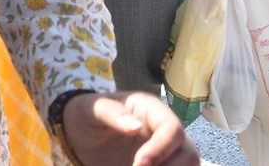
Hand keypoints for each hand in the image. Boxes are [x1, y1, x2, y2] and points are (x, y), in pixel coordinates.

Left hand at [62, 91, 197, 165]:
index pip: (172, 129)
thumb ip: (112, 113)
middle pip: (189, 153)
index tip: (139, 164)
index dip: (161, 149)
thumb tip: (136, 126)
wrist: (79, 133)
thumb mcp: (91, 109)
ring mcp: (166, 151)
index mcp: (150, 109)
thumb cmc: (86, 114)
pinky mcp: (162, 165)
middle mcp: (164, 130)